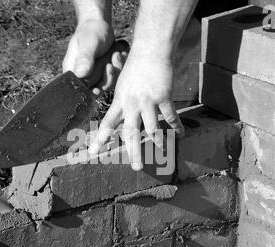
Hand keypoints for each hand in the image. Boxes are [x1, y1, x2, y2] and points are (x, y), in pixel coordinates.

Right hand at [62, 19, 125, 95]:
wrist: (99, 24)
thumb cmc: (91, 32)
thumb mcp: (89, 43)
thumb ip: (85, 59)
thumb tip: (80, 75)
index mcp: (73, 70)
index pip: (77, 89)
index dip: (87, 93)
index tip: (97, 90)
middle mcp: (83, 75)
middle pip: (94, 90)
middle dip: (105, 80)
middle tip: (109, 66)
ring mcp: (95, 74)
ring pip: (107, 84)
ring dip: (114, 71)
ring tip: (116, 55)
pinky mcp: (105, 73)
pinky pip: (114, 77)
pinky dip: (119, 66)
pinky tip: (119, 54)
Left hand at [88, 52, 184, 170]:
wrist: (150, 51)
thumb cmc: (135, 66)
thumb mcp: (122, 85)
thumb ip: (122, 102)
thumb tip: (120, 118)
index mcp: (120, 102)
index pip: (107, 124)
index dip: (100, 140)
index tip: (93, 154)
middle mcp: (132, 104)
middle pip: (130, 133)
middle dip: (133, 152)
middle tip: (137, 167)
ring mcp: (147, 101)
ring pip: (151, 128)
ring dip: (158, 142)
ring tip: (162, 152)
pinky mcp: (163, 97)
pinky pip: (170, 116)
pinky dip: (176, 127)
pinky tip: (181, 134)